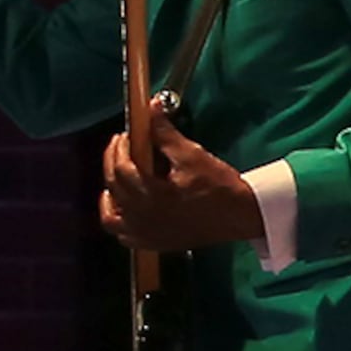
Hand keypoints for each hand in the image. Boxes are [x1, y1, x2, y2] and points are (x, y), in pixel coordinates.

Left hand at [103, 112, 264, 251]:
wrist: (240, 215)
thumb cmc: (219, 187)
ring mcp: (146, 234)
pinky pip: (123, 236)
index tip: (126, 135)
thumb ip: (165, 133)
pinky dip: (119, 220)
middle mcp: (144, 218)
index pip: (121, 168)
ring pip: (110, 215)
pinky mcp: (154, 242)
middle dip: (113, 161)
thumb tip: (151, 108)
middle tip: (122, 146)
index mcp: (152, 196)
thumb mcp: (192, 155)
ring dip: (110, 194)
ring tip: (119, 178)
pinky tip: (125, 208)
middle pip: (113, 187)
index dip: (120, 147)